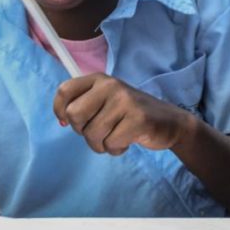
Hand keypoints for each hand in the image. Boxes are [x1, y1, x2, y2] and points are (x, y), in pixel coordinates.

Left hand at [53, 73, 192, 155]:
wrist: (170, 122)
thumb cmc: (130, 114)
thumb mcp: (105, 101)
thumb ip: (83, 105)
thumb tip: (62, 120)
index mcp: (98, 80)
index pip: (64, 91)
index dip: (59, 110)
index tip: (66, 123)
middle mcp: (110, 86)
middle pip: (74, 115)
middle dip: (82, 131)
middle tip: (99, 131)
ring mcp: (124, 101)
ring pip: (92, 134)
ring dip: (100, 144)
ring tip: (115, 136)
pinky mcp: (137, 119)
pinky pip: (110, 143)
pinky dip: (115, 149)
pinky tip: (127, 141)